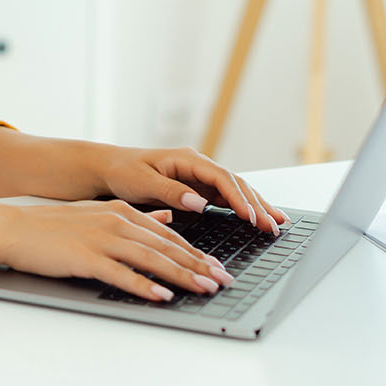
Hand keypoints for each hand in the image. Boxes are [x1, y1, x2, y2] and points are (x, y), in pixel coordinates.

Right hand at [0, 200, 235, 300]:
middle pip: (166, 248)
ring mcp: (101, 239)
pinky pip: (121, 274)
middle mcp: (116, 223)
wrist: (15, 227)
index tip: (218, 267)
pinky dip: (144, 285)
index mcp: (121, 212)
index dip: (196, 253)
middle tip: (223, 281)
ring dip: (181, 275)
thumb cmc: (53, 226)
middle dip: (199, 266)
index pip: (168, 236)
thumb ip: (135, 217)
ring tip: (204, 289)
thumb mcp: (98, 213)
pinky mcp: (86, 258)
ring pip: (151, 259)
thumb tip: (166, 218)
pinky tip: (161, 295)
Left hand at [93, 146, 289, 232]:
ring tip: (277, 223)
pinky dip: (243, 208)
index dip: (239, 198)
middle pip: (235, 184)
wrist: (109, 169)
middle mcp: (197, 166)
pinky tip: (256, 219)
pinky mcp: (197, 188)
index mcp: (187, 160)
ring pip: (235, 191)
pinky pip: (225, 198)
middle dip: (257, 204)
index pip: (221, 178)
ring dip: (256, 206)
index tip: (252, 217)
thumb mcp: (142, 182)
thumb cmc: (123, 172)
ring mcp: (199, 177)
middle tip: (275, 225)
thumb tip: (201, 203)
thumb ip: (171, 191)